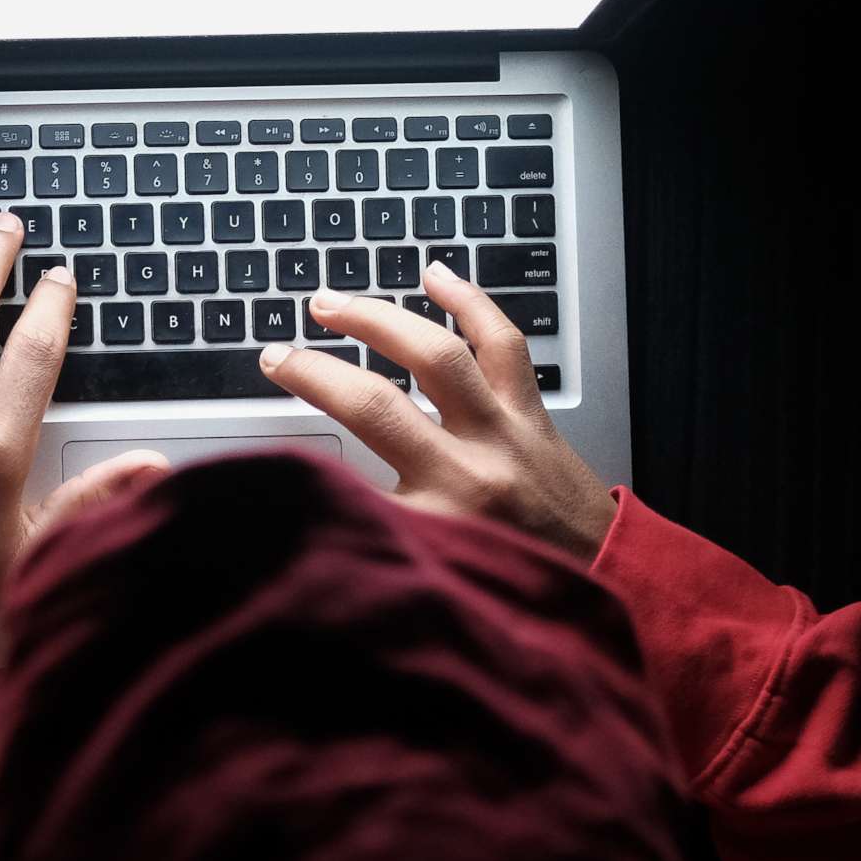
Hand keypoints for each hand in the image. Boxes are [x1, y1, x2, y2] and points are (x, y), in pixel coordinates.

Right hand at [256, 260, 617, 561]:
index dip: (290, 467)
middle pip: (374, 406)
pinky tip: (435, 274)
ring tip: (331, 303)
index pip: (343, 491)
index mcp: (437, 527)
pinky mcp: (533, 412)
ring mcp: (505, 433)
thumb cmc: (516, 585)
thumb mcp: (435, 582)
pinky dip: (468, 301)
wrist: (605, 576)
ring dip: (378, 321)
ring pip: (439, 355)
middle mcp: (470, 472)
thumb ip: (378, 543)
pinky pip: (502, 342)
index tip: (254, 453)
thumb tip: (313, 514)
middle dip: (316, 375)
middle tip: (276, 357)